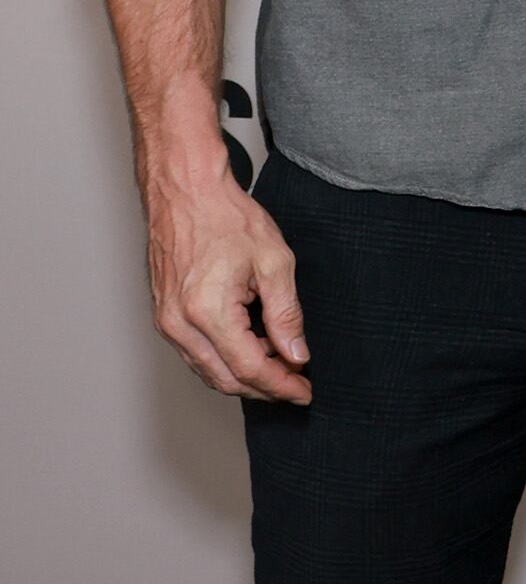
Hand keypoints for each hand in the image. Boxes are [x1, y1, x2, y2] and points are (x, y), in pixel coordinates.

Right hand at [141, 160, 309, 401]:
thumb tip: (296, 355)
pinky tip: (252, 348)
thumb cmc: (227, 218)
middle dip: (264, 388)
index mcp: (207, 312)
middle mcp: (178, 324)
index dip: (280, 386)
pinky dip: (225, 359)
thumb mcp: (275, 262)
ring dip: (244, 376)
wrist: (185, 192)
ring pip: (207, 371)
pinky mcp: (163, 315)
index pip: (249, 368)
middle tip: (296, 385)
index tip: (304, 391)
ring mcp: (166, 322)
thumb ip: (287, 314)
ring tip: (280, 366)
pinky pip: (195, 353)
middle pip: (224, 379)